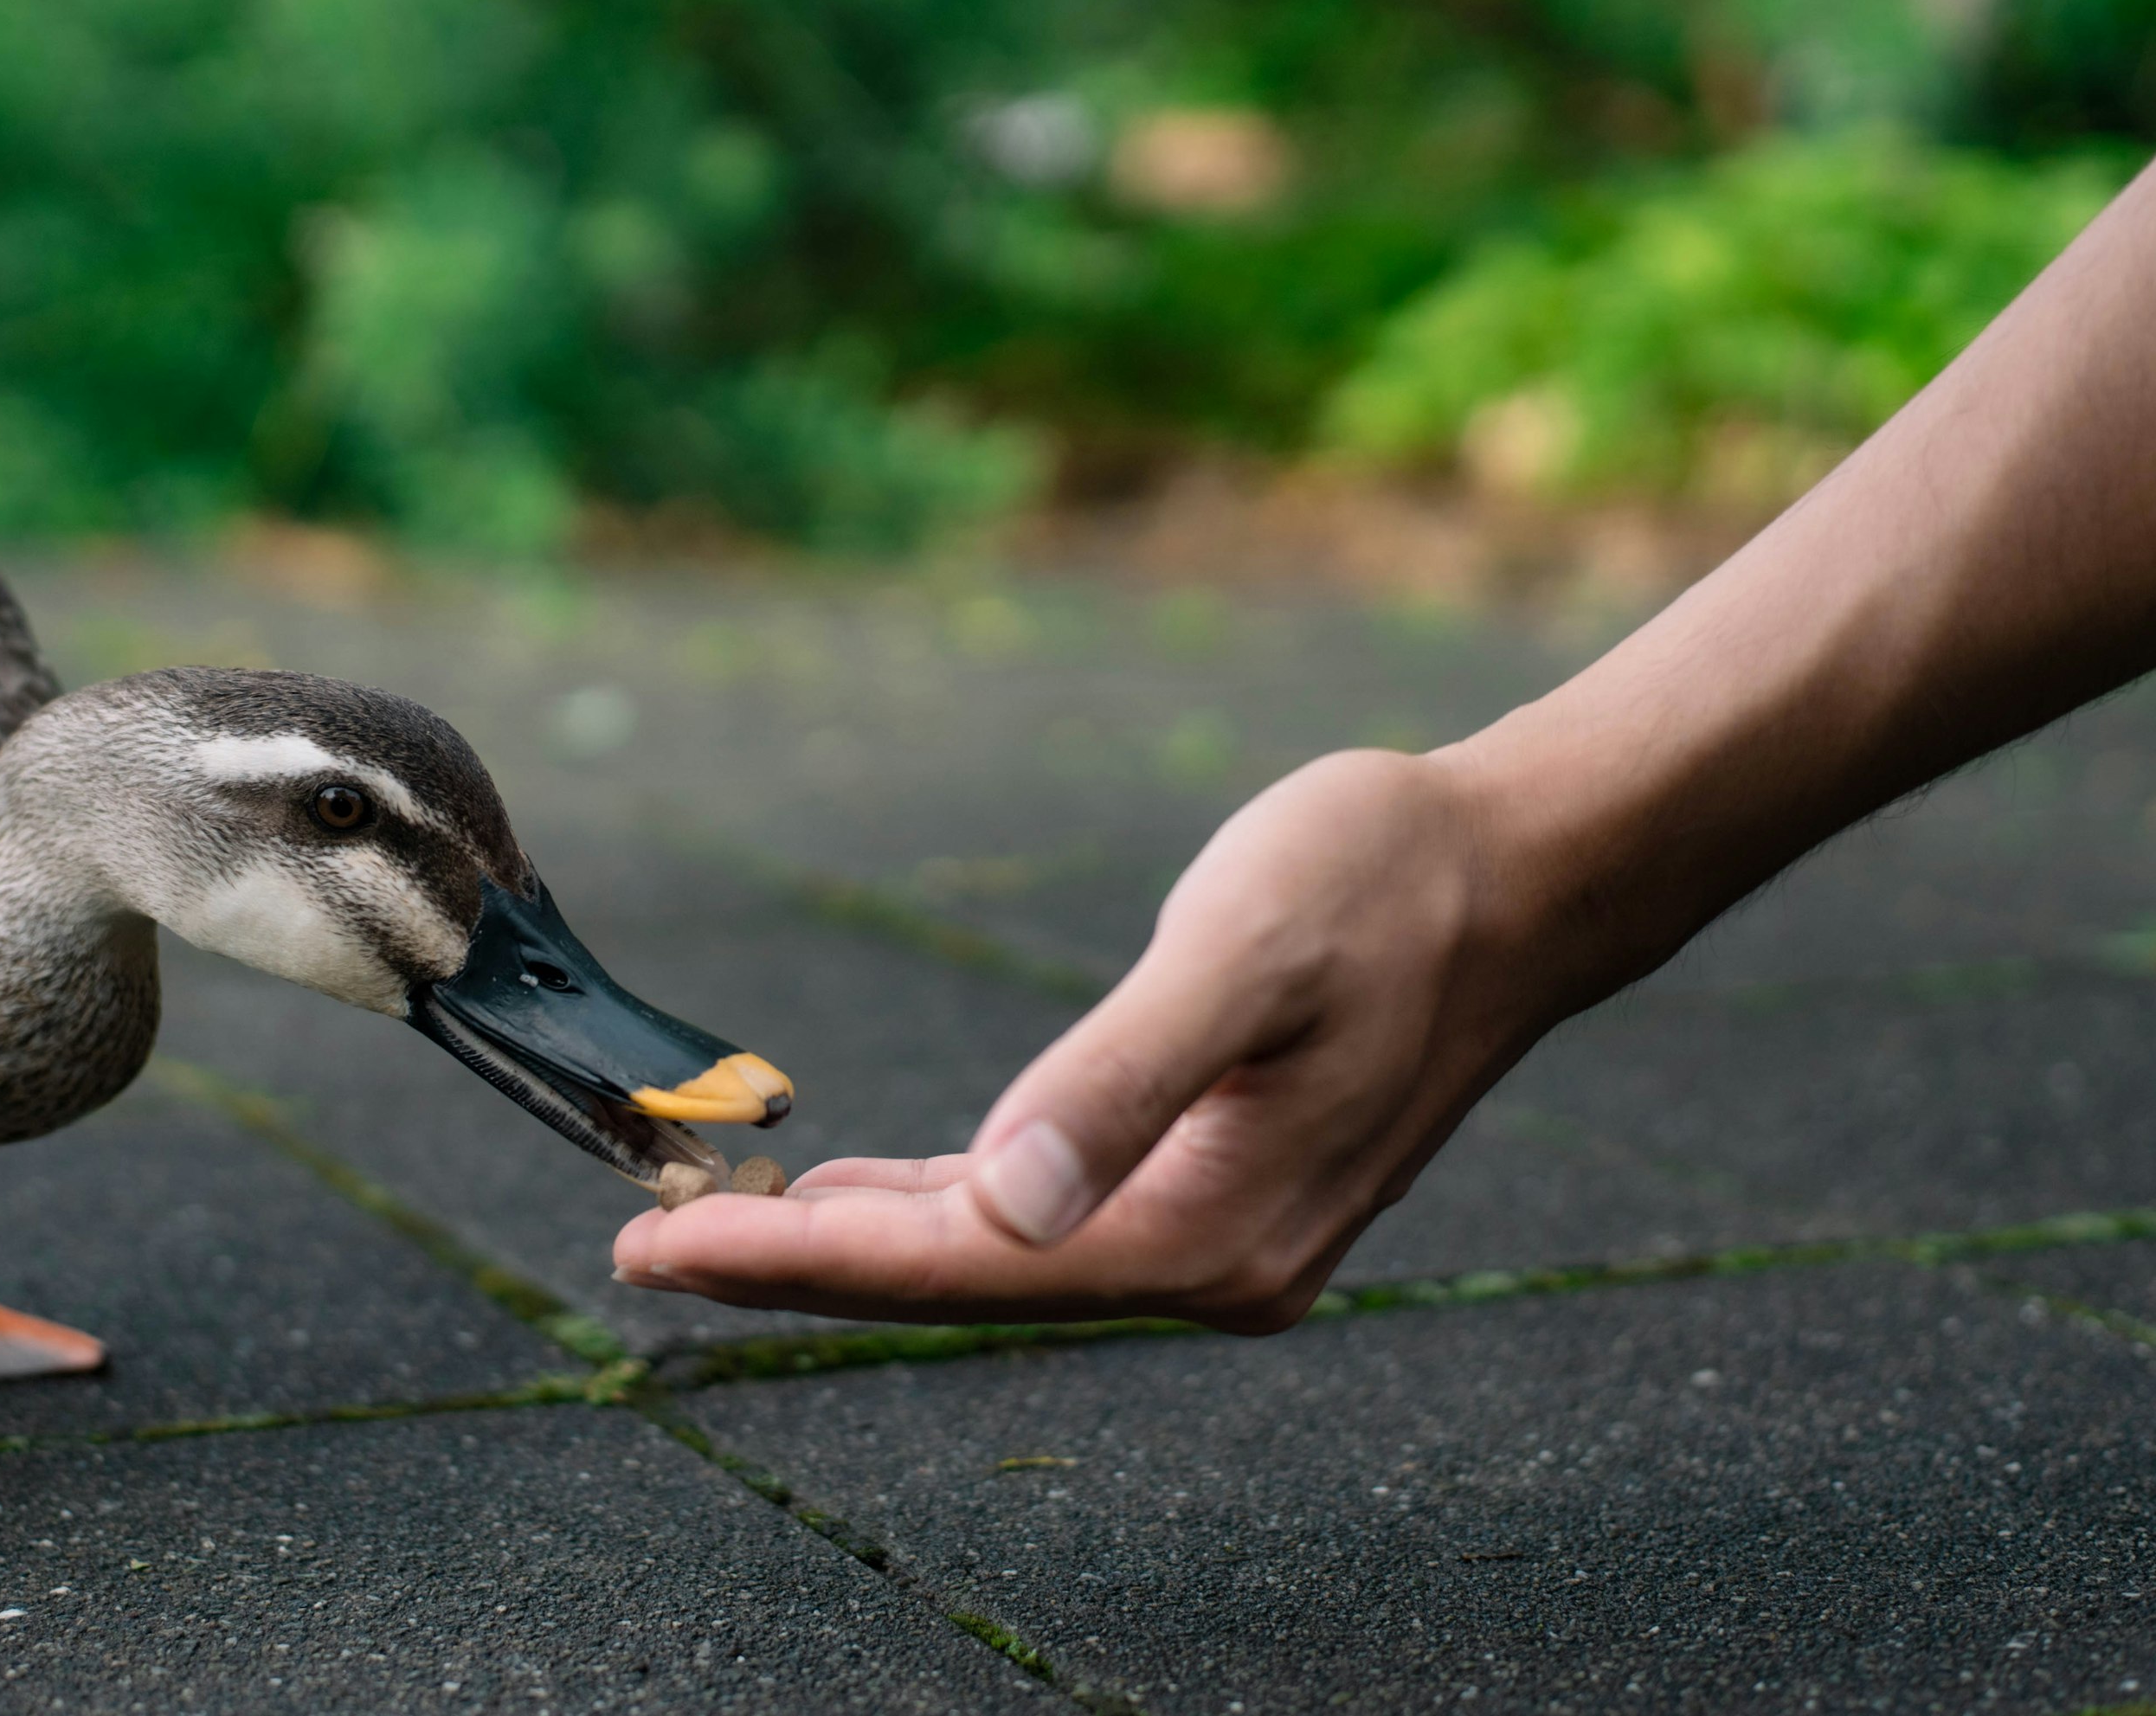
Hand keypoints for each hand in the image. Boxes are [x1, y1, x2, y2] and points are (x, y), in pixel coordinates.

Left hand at [611, 748, 1562, 1329]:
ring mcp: (1214, 1235)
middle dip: (795, 1268)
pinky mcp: (1211, 1186)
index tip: (654, 1250)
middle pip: (957, 1282)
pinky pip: (1037, 1220)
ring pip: (989, 1257)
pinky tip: (864, 1192)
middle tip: (637, 1249)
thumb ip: (1114, 1079)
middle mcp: (1209, 1262)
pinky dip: (936, 1207)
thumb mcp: (1239, 953)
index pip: (955, 1266)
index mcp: (1204, 1226)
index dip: (795, 1263)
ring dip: (856, 1242)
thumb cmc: (1383, 884)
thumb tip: (1000, 1203)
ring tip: (711, 1228)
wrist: (1518, 873)